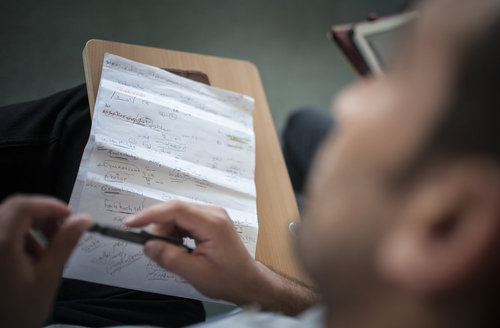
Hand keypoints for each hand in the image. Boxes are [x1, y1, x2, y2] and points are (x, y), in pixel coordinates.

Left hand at [0, 195, 92, 327]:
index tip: (70, 217)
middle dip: (42, 216)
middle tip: (62, 231)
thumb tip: (83, 219)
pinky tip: (30, 259)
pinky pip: (1, 233)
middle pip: (15, 209)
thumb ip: (65, 243)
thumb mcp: (48, 276)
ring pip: (8, 219)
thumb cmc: (19, 310)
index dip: (49, 205)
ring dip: (31, 228)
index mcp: (0, 243)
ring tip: (46, 252)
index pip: (23, 206)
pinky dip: (18, 238)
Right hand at [126, 200, 263, 304]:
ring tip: (176, 253)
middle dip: (160, 228)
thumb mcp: (196, 273)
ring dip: (168, 232)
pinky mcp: (210, 220)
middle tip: (155, 249)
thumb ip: (170, 258)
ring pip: (178, 215)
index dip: (150, 214)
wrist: (247, 281)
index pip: (175, 209)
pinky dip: (176, 232)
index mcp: (212, 223)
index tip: (131, 223)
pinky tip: (181, 248)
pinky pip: (185, 220)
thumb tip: (148, 245)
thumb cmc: (228, 278)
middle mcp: (213, 213)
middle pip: (175, 210)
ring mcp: (212, 215)